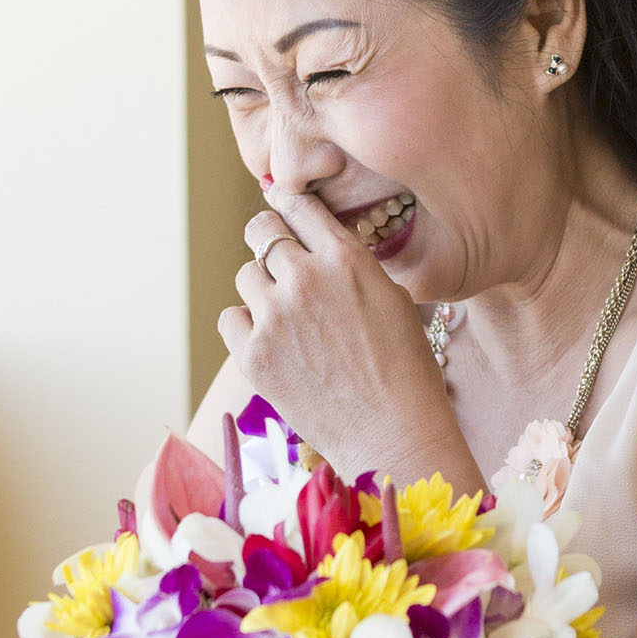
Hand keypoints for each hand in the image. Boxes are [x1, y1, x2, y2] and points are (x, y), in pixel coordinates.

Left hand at [221, 187, 470, 485]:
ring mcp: (275, 316)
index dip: (289, 208)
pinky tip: (272, 344)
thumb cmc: (405, 369)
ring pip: (245, 275)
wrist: (393, 433)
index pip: (298, 205)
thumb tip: (320, 250)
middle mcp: (305, 278)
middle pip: (260, 231)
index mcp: (346, 257)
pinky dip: (245, 327)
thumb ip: (351, 266)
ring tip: (289, 320)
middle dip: (268, 243)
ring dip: (261, 291)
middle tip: (278, 264)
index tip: (287, 218)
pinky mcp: (253, 354)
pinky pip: (230, 318)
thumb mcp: (393, 298)